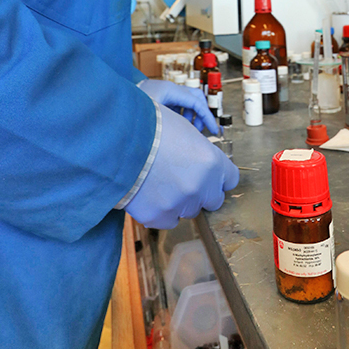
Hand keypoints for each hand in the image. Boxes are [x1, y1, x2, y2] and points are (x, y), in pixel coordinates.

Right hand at [125, 105, 238, 228]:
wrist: (117, 140)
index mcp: (212, 162)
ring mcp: (181, 204)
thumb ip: (202, 154)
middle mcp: (201, 186)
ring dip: (179, 201)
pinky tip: (149, 193)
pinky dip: (160, 211)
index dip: (219, 176)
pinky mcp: (159, 217)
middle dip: (201, 192)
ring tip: (159, 182)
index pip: (231, 180)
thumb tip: (204, 166)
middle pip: (214, 200)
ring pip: (189, 210)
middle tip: (182, 179)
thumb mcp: (186, 131)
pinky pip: (168, 220)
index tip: (209, 175)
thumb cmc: (151, 127)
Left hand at [138, 78, 218, 135]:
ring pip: (187, 101)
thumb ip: (175, 124)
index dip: (207, 117)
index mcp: (169, 90)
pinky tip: (177, 126)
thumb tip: (190, 135)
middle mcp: (168, 88)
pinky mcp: (159, 97)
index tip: (213, 131)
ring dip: (191, 115)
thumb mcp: (156, 119)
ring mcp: (163, 91)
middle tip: (202, 130)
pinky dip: (181, 114)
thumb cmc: (131, 112)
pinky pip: (177, 104)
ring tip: (186, 130)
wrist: (113, 106)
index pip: (197, 102)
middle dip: (201, 114)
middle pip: (196, 97)